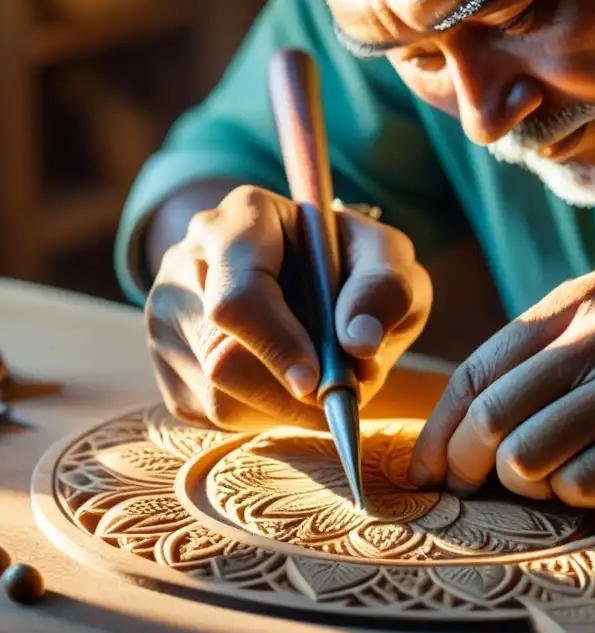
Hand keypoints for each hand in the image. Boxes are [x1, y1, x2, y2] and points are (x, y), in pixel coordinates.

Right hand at [145, 185, 430, 430]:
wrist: (321, 276)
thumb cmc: (355, 263)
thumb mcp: (388, 259)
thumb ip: (385, 290)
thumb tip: (359, 344)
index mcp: (243, 218)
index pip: (237, 296)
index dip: (276, 346)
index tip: (316, 380)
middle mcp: (190, 260)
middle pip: (221, 358)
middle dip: (289, 389)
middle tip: (338, 388)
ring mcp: (168, 313)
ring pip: (217, 396)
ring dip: (283, 405)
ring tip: (317, 373)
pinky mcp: (170, 365)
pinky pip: (211, 414)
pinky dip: (263, 414)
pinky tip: (285, 381)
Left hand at [408, 265, 594, 507]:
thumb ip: (547, 353)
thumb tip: (461, 423)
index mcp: (583, 298)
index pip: (479, 367)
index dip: (442, 425)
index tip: (428, 466)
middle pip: (494, 415)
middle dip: (466, 465)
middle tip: (468, 490)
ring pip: (529, 456)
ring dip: (526, 484)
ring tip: (551, 481)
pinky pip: (582, 483)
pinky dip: (577, 496)